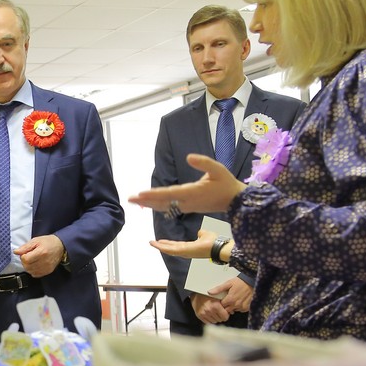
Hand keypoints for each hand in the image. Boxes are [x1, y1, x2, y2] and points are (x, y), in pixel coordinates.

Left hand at [16, 234, 64, 277]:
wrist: (61, 246)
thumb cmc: (48, 242)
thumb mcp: (36, 240)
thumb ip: (25, 247)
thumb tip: (16, 252)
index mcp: (41, 252)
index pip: (25, 259)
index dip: (23, 256)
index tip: (26, 252)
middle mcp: (44, 262)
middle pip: (27, 266)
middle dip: (25, 261)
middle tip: (28, 256)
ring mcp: (47, 268)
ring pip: (30, 271)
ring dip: (28, 266)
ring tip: (32, 260)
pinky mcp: (48, 271)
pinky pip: (35, 274)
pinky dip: (33, 270)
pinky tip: (35, 264)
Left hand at [129, 154, 246, 215]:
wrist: (235, 201)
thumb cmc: (226, 183)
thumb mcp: (218, 169)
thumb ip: (204, 163)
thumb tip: (189, 157)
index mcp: (193, 192)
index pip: (169, 193)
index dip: (154, 194)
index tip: (141, 193)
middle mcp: (187, 202)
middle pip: (162, 202)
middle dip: (146, 200)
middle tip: (130, 198)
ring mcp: (187, 207)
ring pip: (164, 206)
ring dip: (149, 203)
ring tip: (134, 201)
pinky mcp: (188, 208)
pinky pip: (169, 207)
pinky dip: (157, 205)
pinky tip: (149, 203)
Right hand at [150, 229, 216, 260]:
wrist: (218, 246)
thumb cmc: (214, 242)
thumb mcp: (204, 234)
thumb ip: (200, 234)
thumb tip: (199, 233)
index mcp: (190, 247)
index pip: (176, 245)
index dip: (168, 243)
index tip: (162, 241)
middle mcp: (185, 251)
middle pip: (170, 248)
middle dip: (161, 246)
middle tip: (153, 243)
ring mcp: (184, 252)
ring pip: (168, 250)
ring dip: (159, 246)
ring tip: (151, 243)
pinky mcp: (183, 251)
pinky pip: (170, 250)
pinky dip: (162, 247)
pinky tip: (157, 244)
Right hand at [191, 293, 229, 324]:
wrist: (197, 292)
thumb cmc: (209, 293)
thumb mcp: (219, 296)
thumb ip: (226, 304)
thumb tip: (232, 312)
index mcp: (215, 306)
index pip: (225, 317)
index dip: (226, 314)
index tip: (225, 312)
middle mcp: (209, 310)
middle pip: (220, 320)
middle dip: (221, 316)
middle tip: (219, 311)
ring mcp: (204, 313)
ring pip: (214, 321)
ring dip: (215, 318)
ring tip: (214, 312)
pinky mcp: (199, 315)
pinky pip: (208, 322)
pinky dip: (210, 319)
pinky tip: (210, 314)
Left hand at [211, 276, 253, 313]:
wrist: (251, 282)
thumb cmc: (239, 282)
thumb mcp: (228, 283)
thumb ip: (218, 289)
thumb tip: (209, 292)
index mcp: (230, 299)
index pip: (221, 306)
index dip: (220, 303)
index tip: (221, 299)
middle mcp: (236, 305)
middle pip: (226, 310)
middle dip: (225, 306)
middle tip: (227, 299)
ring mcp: (242, 307)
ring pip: (233, 310)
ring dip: (232, 307)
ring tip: (233, 299)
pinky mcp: (247, 308)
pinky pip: (240, 310)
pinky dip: (238, 307)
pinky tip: (239, 301)